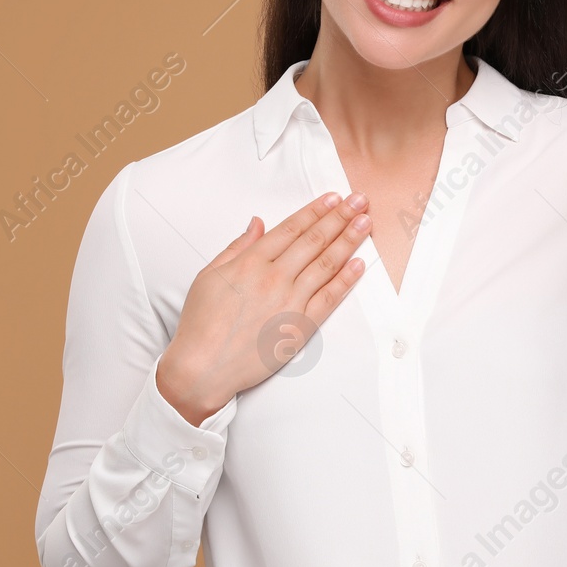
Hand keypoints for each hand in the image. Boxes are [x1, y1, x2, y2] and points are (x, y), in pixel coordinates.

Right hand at [156, 191, 370, 425]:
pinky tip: (359, 264)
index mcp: (251, 262)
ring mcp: (289, 302)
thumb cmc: (201, 323)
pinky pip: (329, 298)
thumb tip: (257, 223)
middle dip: (340, 217)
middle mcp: (274, 278)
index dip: (315, 210)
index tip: (333, 198)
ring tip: (365, 222)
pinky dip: (346, 280)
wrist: (202, 368)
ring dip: (349, 240)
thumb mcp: (209, 275)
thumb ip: (236, 247)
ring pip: (326, 264)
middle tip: (360, 200)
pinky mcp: (300, 327)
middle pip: (314, 240)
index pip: (291, 228)